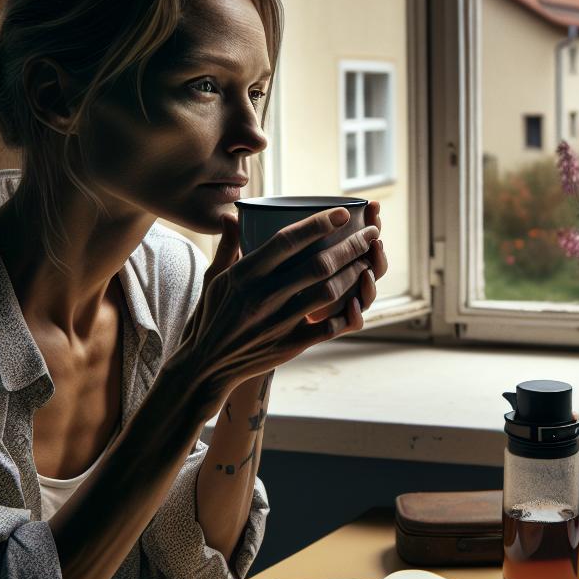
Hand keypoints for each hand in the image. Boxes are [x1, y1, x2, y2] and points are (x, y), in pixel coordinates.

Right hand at [171, 206, 380, 413]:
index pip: (287, 242)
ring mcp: (278, 322)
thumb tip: (231, 214)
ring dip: (355, 274)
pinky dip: (348, 313)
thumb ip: (228, 245)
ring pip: (329, 292)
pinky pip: (328, 327)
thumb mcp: (213, 278)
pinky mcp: (289, 345)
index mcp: (245, 274)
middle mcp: (263, 296)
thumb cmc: (210, 316)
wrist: (206, 366)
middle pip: (318, 265)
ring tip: (370, 259)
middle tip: (372, 232)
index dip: (319, 224)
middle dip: (351, 245)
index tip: (344, 212)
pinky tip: (361, 299)